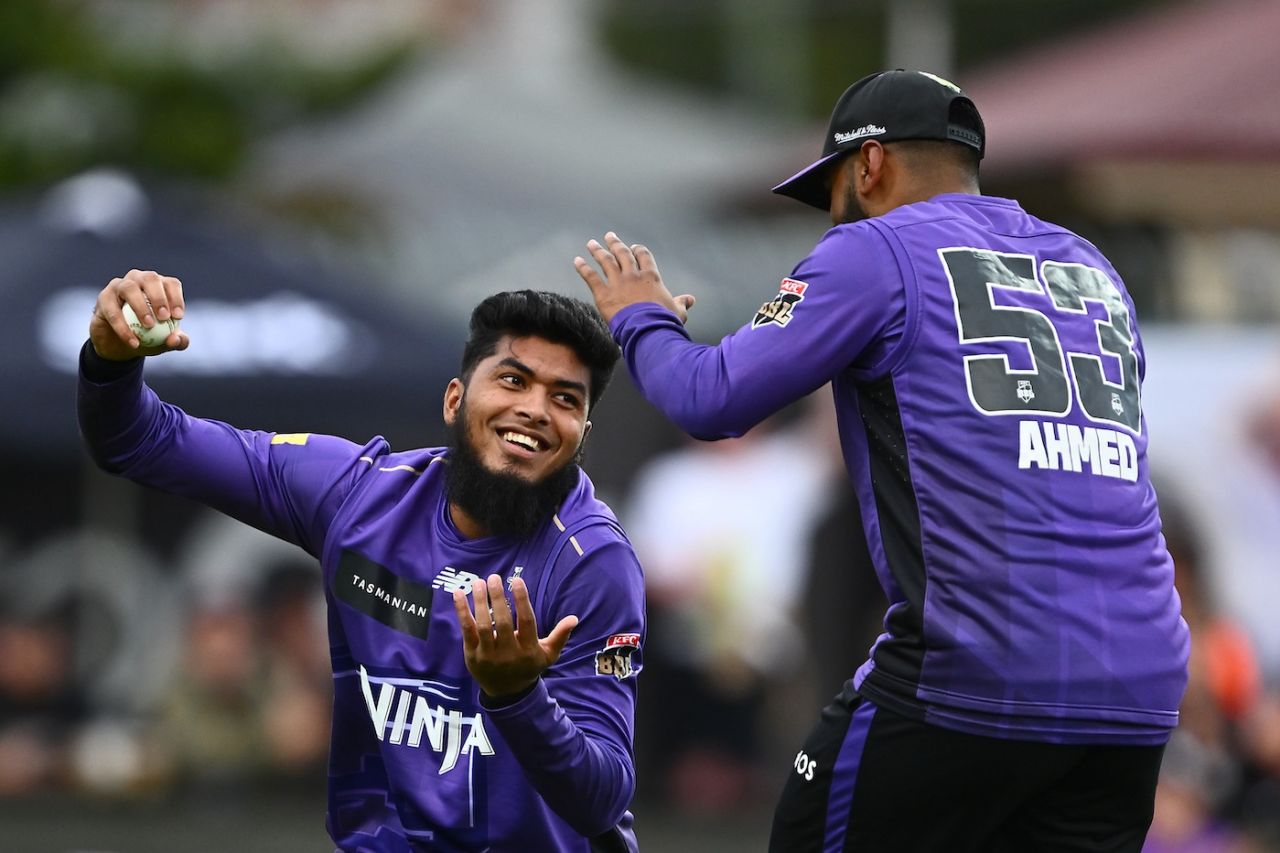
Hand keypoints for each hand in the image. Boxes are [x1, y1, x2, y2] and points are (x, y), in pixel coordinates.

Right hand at [89, 269, 188, 359]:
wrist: (120, 345)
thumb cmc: (149, 337)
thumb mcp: (165, 342)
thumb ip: (177, 342)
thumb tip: (177, 339)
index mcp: (159, 286)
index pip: (171, 284)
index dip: (176, 297)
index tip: (178, 316)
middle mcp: (139, 280)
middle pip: (150, 279)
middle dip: (159, 297)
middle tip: (164, 317)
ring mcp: (120, 286)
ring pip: (129, 288)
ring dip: (140, 306)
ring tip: (149, 325)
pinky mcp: (104, 297)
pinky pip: (112, 309)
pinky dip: (123, 326)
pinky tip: (133, 342)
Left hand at [453, 575, 577, 700]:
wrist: (507, 693)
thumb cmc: (529, 666)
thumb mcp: (548, 654)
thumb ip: (560, 636)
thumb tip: (574, 618)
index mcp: (528, 650)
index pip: (526, 622)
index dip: (522, 600)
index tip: (516, 580)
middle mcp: (508, 654)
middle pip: (503, 622)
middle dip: (498, 598)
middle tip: (494, 577)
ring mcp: (488, 655)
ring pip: (483, 626)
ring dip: (479, 602)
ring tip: (479, 582)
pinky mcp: (472, 655)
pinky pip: (466, 631)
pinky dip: (462, 612)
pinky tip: (458, 594)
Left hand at [574, 231, 695, 323]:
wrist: (648, 329)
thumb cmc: (664, 321)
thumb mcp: (677, 311)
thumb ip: (682, 303)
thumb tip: (690, 300)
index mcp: (651, 276)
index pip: (644, 256)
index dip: (638, 250)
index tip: (634, 247)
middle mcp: (633, 275)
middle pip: (623, 254)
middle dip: (615, 244)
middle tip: (609, 236)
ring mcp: (618, 282)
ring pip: (606, 261)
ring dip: (598, 251)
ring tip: (591, 243)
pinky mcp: (604, 294)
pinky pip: (591, 277)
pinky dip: (583, 268)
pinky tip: (577, 260)